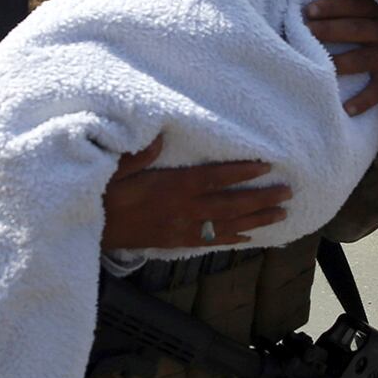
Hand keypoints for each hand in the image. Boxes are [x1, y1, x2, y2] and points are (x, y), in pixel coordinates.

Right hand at [100, 135, 291, 249]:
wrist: (90, 230)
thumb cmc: (103, 194)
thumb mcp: (116, 167)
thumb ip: (140, 154)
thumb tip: (162, 135)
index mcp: (171, 187)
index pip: (214, 178)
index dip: (242, 172)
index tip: (266, 166)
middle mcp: (182, 209)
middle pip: (229, 203)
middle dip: (261, 198)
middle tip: (287, 192)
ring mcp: (181, 229)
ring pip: (227, 224)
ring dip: (256, 219)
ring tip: (281, 214)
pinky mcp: (175, 242)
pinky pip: (210, 241)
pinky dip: (233, 238)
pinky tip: (250, 237)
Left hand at [305, 0, 377, 115]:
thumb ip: (362, 6)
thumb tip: (320, 4)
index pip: (356, 5)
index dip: (332, 6)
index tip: (308, 10)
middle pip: (355, 29)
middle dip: (328, 29)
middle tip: (305, 31)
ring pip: (361, 59)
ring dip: (337, 62)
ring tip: (315, 65)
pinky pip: (377, 92)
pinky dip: (362, 101)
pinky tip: (345, 108)